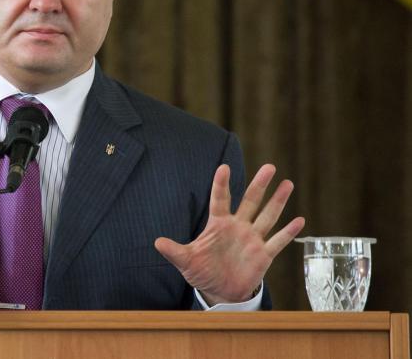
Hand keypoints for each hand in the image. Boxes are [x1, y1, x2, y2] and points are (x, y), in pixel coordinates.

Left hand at [154, 164, 304, 304]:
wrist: (219, 291)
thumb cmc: (202, 271)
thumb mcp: (186, 261)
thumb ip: (174, 251)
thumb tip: (157, 242)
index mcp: (218, 224)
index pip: (220, 199)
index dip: (221, 184)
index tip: (223, 167)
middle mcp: (237, 227)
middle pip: (250, 201)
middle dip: (259, 185)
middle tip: (269, 167)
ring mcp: (252, 239)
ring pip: (267, 216)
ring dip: (278, 201)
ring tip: (288, 183)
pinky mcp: (263, 255)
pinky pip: (277, 242)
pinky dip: (288, 232)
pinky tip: (299, 220)